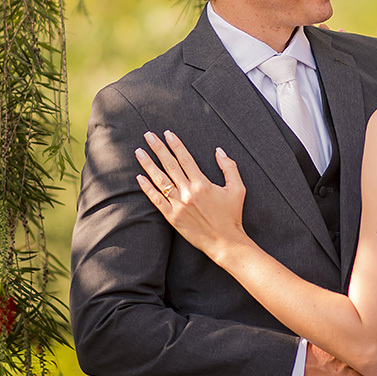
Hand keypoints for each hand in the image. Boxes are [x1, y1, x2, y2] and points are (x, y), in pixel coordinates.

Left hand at [135, 131, 247, 258]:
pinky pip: (156, 201)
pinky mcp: (173, 217)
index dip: (175, 144)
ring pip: (160, 181)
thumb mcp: (237, 189)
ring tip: (139, 152)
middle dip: (158, 148)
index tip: (167, 133)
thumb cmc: (232, 216)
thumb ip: (229, 167)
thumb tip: (219, 150)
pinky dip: (147, 188)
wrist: (225, 242)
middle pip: (169, 165)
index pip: (185, 158)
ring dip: (148, 164)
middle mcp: (188, 192)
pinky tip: (139, 177)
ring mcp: (179, 205)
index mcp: (202, 183)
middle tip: (148, 135)